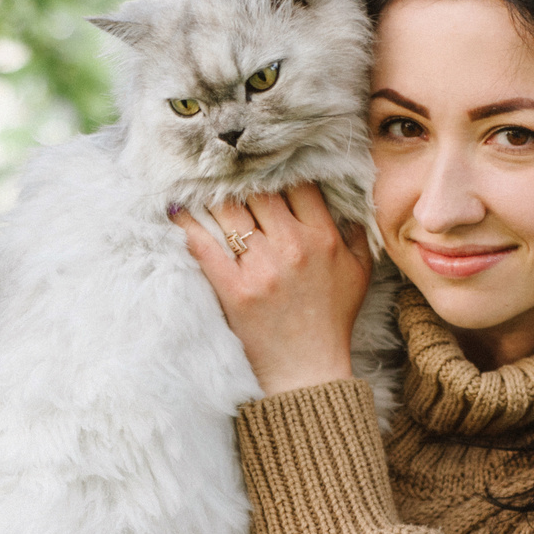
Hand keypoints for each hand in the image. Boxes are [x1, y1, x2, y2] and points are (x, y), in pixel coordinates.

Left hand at [171, 183, 373, 395]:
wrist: (308, 371)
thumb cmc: (332, 321)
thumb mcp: (358, 274)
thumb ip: (355, 233)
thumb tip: (348, 197)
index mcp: (323, 238)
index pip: (299, 185)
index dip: (279, 168)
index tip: (263, 162)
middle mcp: (293, 246)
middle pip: (260, 192)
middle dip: (243, 177)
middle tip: (223, 165)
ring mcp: (261, 268)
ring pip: (230, 211)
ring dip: (213, 193)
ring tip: (197, 179)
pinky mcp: (233, 289)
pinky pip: (204, 246)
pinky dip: (186, 224)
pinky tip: (175, 208)